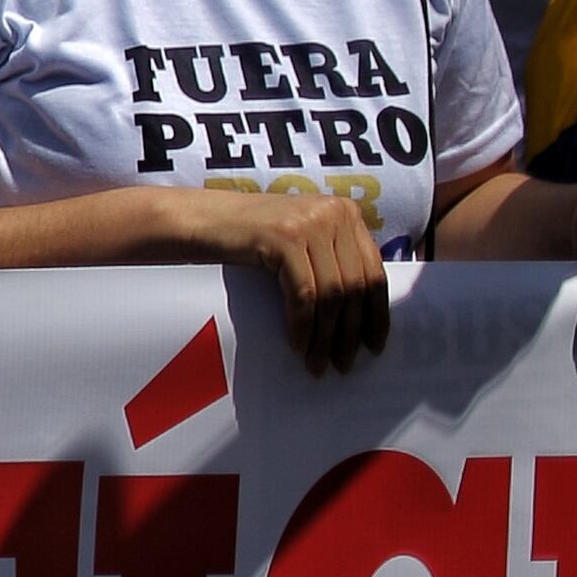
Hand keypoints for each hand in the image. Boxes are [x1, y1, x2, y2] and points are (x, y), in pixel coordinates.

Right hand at [184, 186, 393, 370]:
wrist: (199, 221)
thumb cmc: (248, 239)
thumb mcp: (302, 241)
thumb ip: (333, 259)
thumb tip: (364, 316)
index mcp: (346, 212)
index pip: (375, 272)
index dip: (377, 314)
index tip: (374, 346)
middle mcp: (334, 213)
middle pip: (356, 286)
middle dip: (350, 332)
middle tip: (343, 364)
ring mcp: (310, 222)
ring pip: (332, 293)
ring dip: (326, 336)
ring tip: (317, 363)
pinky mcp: (285, 238)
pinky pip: (304, 294)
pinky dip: (302, 325)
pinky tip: (297, 345)